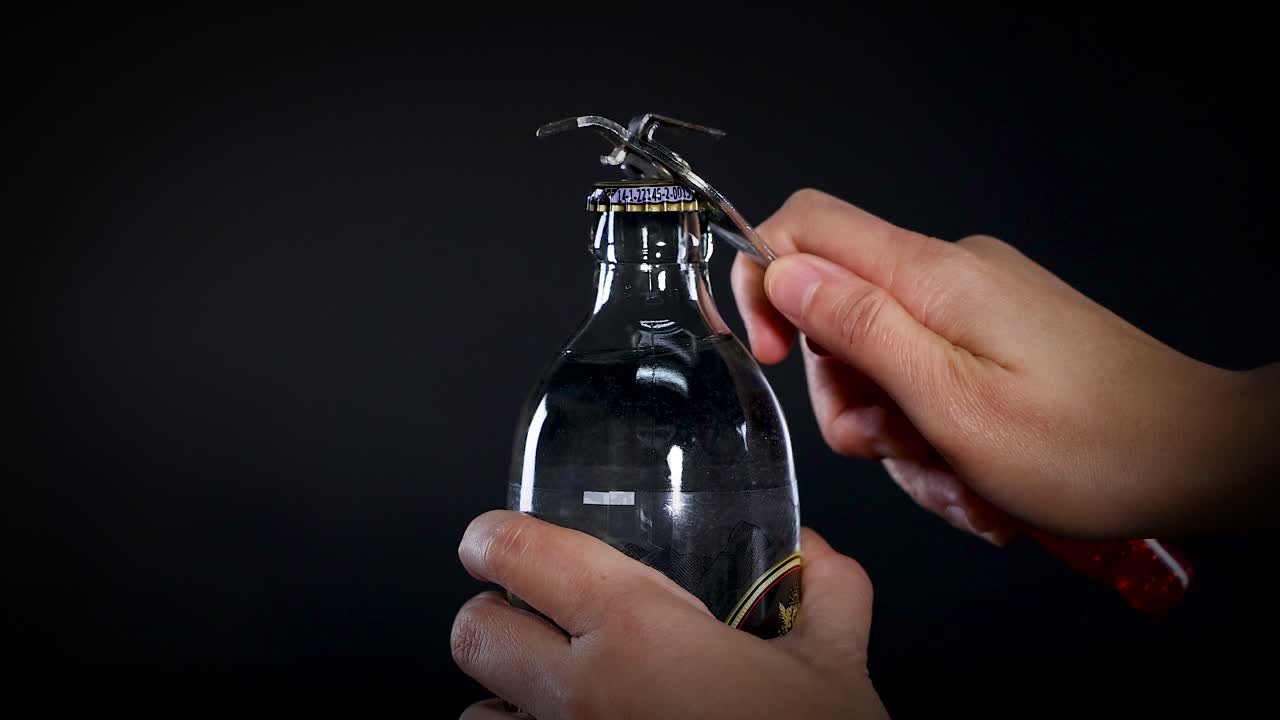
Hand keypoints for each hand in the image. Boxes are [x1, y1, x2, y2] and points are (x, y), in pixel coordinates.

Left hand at [452, 510, 887, 719]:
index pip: (521, 557)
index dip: (494, 538)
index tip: (494, 538)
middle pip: (473, 635)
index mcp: (639, 633)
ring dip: (505, 701)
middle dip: (493, 616)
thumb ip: (828, 595)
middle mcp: (582, 697)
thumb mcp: (837, 673)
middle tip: (531, 616)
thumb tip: (818, 554)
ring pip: (478, 719)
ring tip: (553, 698)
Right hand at [732, 189, 1278, 540]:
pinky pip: (930, 380)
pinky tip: (978, 478)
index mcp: (931, 275)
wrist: (1200, 457)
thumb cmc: (1088, 444)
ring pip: (883, 362)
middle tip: (894, 449)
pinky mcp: (999, 335)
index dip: (763, 283)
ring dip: (900, 434)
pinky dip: (938, 434)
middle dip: (848, 398)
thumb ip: (858, 329)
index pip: (806, 227)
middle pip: (838, 313)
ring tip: (958, 481)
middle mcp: (950, 275)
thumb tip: (783, 272)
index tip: (771, 356)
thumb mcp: (949, 400)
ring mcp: (977, 305)